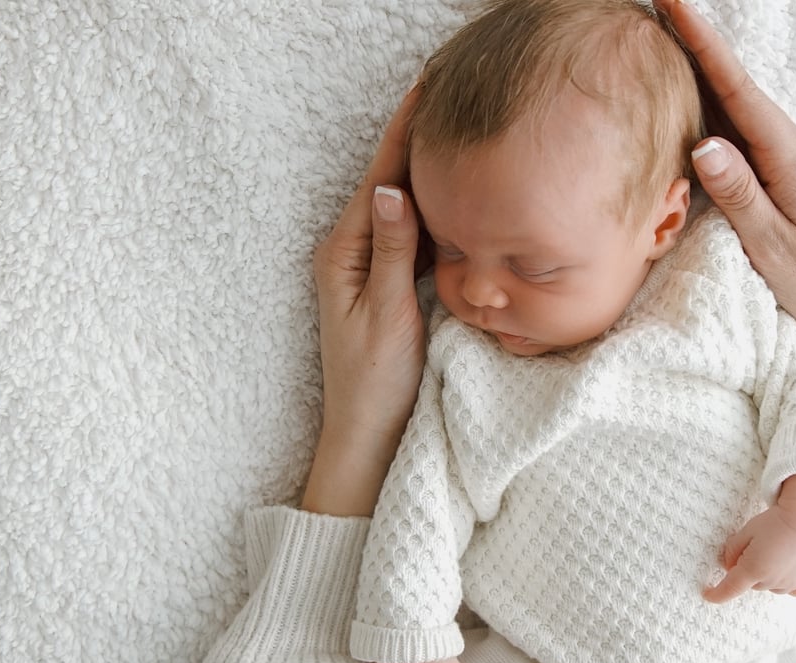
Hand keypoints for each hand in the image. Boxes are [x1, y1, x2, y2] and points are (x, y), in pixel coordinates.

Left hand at [302, 84, 425, 516]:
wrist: (365, 440)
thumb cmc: (375, 385)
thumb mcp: (389, 314)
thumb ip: (392, 250)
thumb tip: (390, 188)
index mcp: (342, 254)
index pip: (379, 180)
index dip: (404, 134)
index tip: (426, 90)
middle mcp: (348, 254)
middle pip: (387, 184)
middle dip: (416, 141)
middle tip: (449, 98)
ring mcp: (364, 269)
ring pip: (399, 208)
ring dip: (425, 172)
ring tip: (453, 133)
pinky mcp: (381, 286)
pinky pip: (407, 235)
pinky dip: (429, 211)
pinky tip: (451, 195)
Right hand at [655, 0, 795, 385]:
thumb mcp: (774, 248)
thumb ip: (739, 195)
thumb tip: (703, 142)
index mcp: (790, 157)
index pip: (736, 88)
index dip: (701, 41)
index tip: (673, 0)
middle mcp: (792, 148)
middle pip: (732, 85)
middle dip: (692, 44)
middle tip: (654, 7)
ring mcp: (790, 160)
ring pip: (735, 107)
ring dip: (698, 73)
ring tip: (660, 43)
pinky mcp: (784, 177)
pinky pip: (741, 132)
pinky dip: (710, 109)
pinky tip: (688, 102)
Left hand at [703, 474, 795, 603]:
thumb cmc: (777, 520)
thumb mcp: (747, 530)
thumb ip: (732, 550)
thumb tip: (730, 567)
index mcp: (754, 569)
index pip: (730, 587)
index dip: (717, 594)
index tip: (708, 596)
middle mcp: (773, 582)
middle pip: (753, 582)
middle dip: (750, 569)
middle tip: (760, 545)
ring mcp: (792, 584)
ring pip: (772, 586)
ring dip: (770, 574)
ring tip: (780, 548)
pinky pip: (792, 589)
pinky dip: (788, 580)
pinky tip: (792, 562)